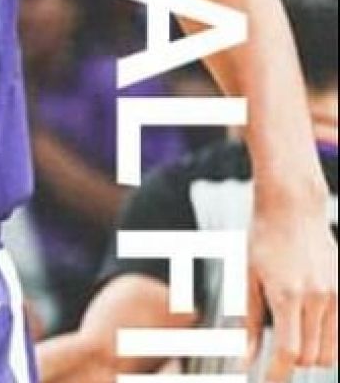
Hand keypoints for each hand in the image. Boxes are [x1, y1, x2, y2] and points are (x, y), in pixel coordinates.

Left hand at [248, 189, 339, 379]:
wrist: (294, 208)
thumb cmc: (263, 240)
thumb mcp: (248, 278)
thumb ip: (248, 321)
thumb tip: (244, 358)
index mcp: (287, 296)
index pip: (288, 352)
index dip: (277, 374)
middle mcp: (317, 298)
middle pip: (311, 357)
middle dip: (292, 363)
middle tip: (276, 356)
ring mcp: (337, 295)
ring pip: (331, 352)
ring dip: (312, 355)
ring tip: (294, 340)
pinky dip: (330, 341)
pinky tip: (312, 330)